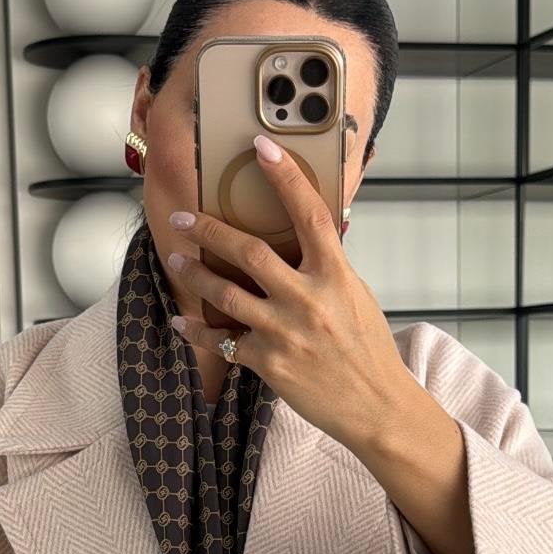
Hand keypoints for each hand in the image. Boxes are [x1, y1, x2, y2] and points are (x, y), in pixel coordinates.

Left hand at [164, 133, 411, 452]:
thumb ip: (328, 267)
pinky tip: (181, 321)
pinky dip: (196, 331)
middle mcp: (308, 299)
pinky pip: (221, 341)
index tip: (262, 148)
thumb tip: (315, 232)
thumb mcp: (356, 296)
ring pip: (225, 293)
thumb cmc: (368, 350)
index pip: (309, 214)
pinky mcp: (269, 363)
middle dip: (208, 230)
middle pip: (248, 252)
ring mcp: (285, 332)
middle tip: (183, 218)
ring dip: (194, 274)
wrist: (376, 406)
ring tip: (176, 260)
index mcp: (335, 275)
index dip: (285, 178)